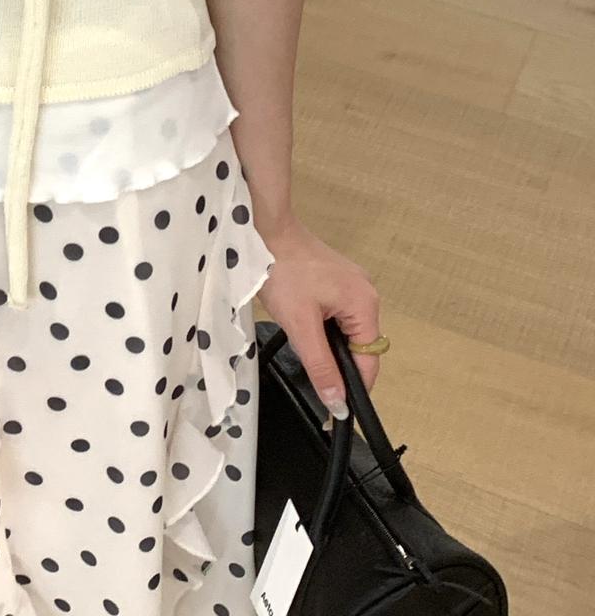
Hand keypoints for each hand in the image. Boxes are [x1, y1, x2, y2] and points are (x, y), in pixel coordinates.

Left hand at [256, 214, 381, 420]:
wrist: (265, 229)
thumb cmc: (283, 272)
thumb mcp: (300, 326)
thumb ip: (322, 367)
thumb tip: (339, 404)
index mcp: (365, 304)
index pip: (369, 361)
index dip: (352, 387)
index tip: (332, 405)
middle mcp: (366, 293)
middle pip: (359, 346)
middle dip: (336, 361)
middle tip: (307, 362)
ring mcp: (352, 283)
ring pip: (345, 331)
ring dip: (326, 342)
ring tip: (301, 337)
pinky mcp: (336, 279)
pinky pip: (337, 314)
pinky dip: (322, 325)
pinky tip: (302, 320)